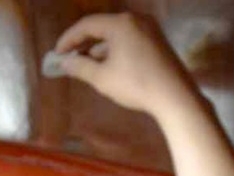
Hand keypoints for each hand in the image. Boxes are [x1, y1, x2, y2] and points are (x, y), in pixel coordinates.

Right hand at [54, 13, 199, 121]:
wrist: (176, 97)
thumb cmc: (136, 85)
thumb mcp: (102, 78)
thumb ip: (79, 66)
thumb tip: (64, 62)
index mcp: (120, 23)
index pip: (86, 25)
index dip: (68, 39)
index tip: (57, 54)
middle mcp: (136, 19)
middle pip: (102, 26)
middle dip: (83, 42)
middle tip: (68, 56)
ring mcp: (150, 28)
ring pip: (117, 33)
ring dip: (99, 46)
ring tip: (86, 62)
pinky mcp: (158, 40)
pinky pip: (130, 39)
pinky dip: (116, 48)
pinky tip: (108, 64)